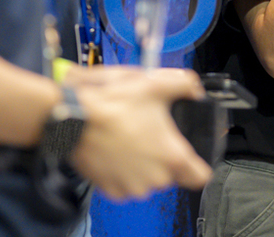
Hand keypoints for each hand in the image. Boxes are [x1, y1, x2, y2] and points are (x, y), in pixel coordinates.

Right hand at [68, 67, 211, 198]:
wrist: (74, 118)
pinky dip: (122, 172)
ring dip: (142, 166)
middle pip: (170, 174)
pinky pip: (124, 184)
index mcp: (172, 156)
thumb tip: (193, 89)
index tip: (191, 157)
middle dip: (163, 158)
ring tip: (128, 140)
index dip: (198, 166)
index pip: (200, 177)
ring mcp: (132, 187)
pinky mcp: (111, 190)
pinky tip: (114, 151)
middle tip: (149, 135)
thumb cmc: (113, 103)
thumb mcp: (154, 83)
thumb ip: (183, 85)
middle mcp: (155, 178)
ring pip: (147, 180)